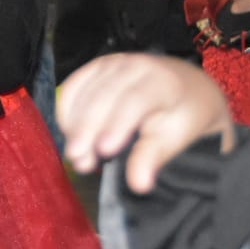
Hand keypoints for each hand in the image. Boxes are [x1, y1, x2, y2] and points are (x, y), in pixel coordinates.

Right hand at [58, 52, 234, 192]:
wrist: (183, 86)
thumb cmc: (181, 115)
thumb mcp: (176, 137)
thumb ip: (154, 157)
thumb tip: (138, 185)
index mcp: (162, 80)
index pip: (136, 100)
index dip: (118, 124)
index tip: (105, 151)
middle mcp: (135, 65)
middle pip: (103, 95)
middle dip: (88, 129)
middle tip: (80, 162)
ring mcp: (112, 63)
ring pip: (84, 92)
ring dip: (75, 126)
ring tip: (76, 157)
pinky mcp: (95, 67)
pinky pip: (72, 87)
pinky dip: (67, 113)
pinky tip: (70, 136)